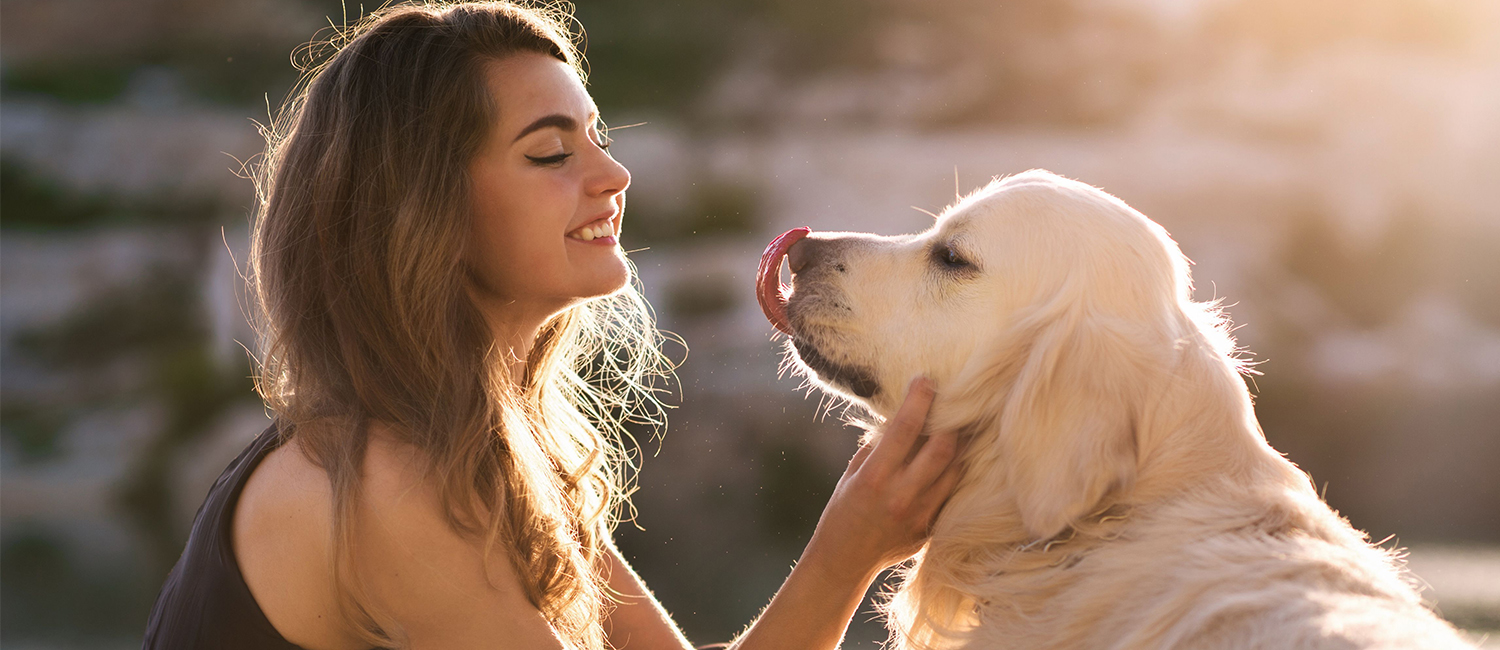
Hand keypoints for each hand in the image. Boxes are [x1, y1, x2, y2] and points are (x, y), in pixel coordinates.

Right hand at [801, 377, 961, 585]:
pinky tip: (952, 458)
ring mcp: (921, 515)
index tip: (925, 380)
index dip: (919, 399)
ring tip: (956, 427)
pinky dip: (954, 472)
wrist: (844, 560)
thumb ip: (878, 447)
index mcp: (875, 478)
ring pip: (956, 469)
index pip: (906, 429)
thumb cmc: (843, 511)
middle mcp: (902, 496)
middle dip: (950, 420)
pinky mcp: (932, 529)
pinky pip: (952, 492)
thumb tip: (903, 416)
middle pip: (944, 448)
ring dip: (958, 445)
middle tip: (950, 403)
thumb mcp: (853, 474)